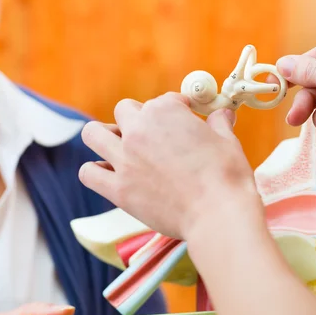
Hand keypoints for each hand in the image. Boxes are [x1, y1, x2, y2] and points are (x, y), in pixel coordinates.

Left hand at [79, 92, 259, 238]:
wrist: (217, 214)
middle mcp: (138, 130)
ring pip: (92, 134)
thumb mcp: (227, 141)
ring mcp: (124, 159)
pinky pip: (88, 173)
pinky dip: (94, 171)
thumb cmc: (226, 176)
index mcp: (164, 111)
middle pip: (123, 110)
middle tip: (150, 136)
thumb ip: (218, 123)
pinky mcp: (118, 189)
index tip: (182, 121)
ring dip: (103, 136)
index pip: (161, 100)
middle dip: (135, 118)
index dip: (174, 110)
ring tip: (117, 148)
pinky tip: (107, 174)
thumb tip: (222, 113)